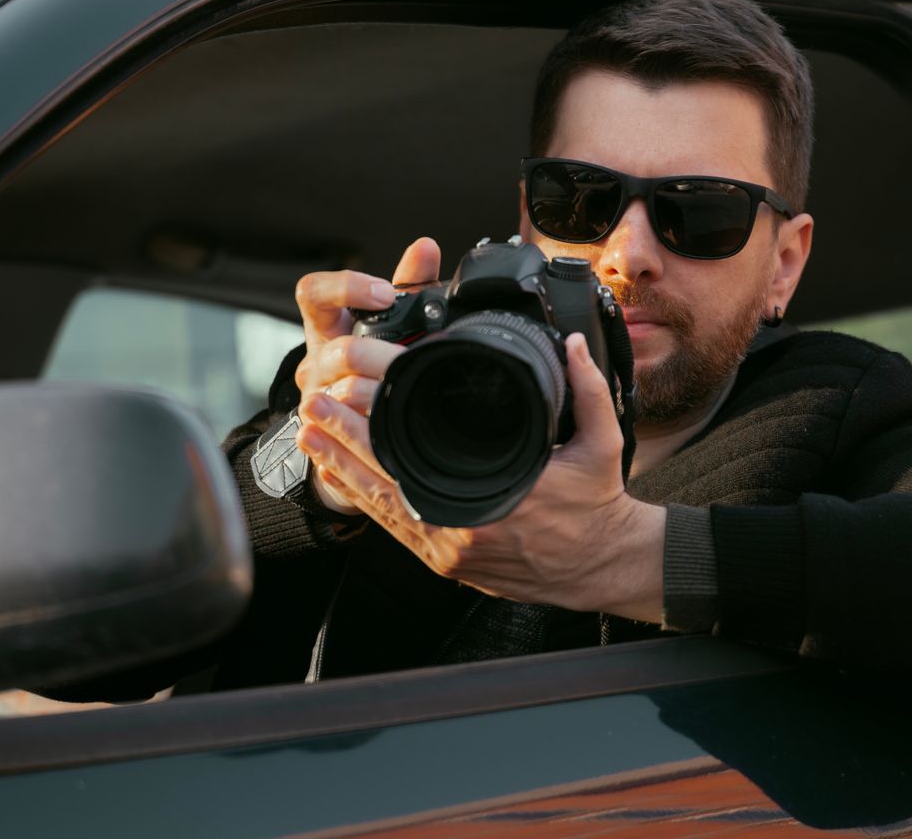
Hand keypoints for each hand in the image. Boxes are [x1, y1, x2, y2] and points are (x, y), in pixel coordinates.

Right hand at [291, 237, 442, 513]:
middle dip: (375, 354)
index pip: (313, 292)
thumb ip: (406, 284)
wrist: (348, 423)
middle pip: (334, 350)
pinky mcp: (324, 436)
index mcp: (326, 326)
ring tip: (403, 390)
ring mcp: (314, 401)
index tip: (384, 294)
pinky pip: (342, 433)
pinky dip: (368, 428)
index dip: (346, 288)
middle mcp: (314, 362)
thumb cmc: (370, 362)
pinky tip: (390, 424)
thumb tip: (425, 247)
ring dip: (375, 393)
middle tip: (405, 357)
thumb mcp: (387, 321)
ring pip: (338, 395)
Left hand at [298, 331, 668, 621]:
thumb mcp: (603, 446)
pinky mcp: (445, 562)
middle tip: (312, 404)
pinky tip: (339, 476)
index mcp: (491, 504)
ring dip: (343, 468)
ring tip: (308, 434)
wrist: (602, 567)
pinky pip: (395, 529)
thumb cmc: (599, 509)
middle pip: (386, 481)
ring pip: (382, 507)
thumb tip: (574, 345)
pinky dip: (364, 500)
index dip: (376, 429)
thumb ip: (588, 391)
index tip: (349, 393)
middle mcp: (460, 534)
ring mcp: (449, 552)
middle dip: (344, 441)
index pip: (416, 461)